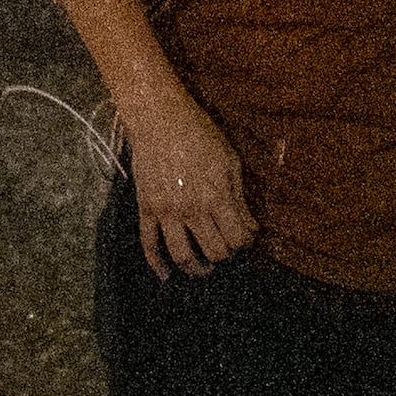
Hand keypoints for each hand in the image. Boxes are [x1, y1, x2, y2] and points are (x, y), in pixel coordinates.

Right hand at [123, 94, 255, 275]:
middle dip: (225, 255)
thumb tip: (249, 226)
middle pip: (214, 252)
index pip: (237, 239)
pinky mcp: (146, 208)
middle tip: (227, 248)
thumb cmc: (199, 134)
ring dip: (196, 268)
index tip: (246, 237)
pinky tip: (166, 276)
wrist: (159, 119)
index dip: (246, 243)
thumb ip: (239, 198)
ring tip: (203, 268)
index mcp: (216, 197)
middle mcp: (192, 210)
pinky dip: (156, 264)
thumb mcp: (229, 161)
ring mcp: (166, 212)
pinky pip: (148, 243)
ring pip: (182, 255)